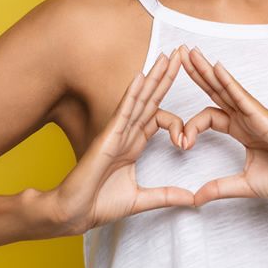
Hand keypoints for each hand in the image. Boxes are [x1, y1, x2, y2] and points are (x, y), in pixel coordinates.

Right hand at [49, 47, 194, 234]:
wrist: (75, 214)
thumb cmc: (98, 204)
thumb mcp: (141, 199)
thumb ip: (167, 196)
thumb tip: (193, 199)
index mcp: (133, 145)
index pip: (158, 117)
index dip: (174, 112)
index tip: (185, 123)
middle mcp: (126, 134)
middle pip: (150, 99)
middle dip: (165, 77)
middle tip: (181, 53)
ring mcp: (116, 133)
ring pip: (139, 99)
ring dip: (153, 77)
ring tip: (167, 55)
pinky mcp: (107, 138)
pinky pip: (123, 112)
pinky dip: (132, 93)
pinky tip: (141, 76)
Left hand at [177, 46, 267, 206]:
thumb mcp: (243, 184)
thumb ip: (218, 188)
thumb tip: (195, 199)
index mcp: (241, 129)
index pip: (209, 116)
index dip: (190, 127)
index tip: (182, 145)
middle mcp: (246, 117)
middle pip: (216, 90)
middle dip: (197, 72)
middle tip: (179, 53)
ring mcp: (255, 114)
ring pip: (226, 87)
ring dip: (206, 69)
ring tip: (189, 52)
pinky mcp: (264, 116)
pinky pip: (242, 96)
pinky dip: (228, 81)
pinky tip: (215, 68)